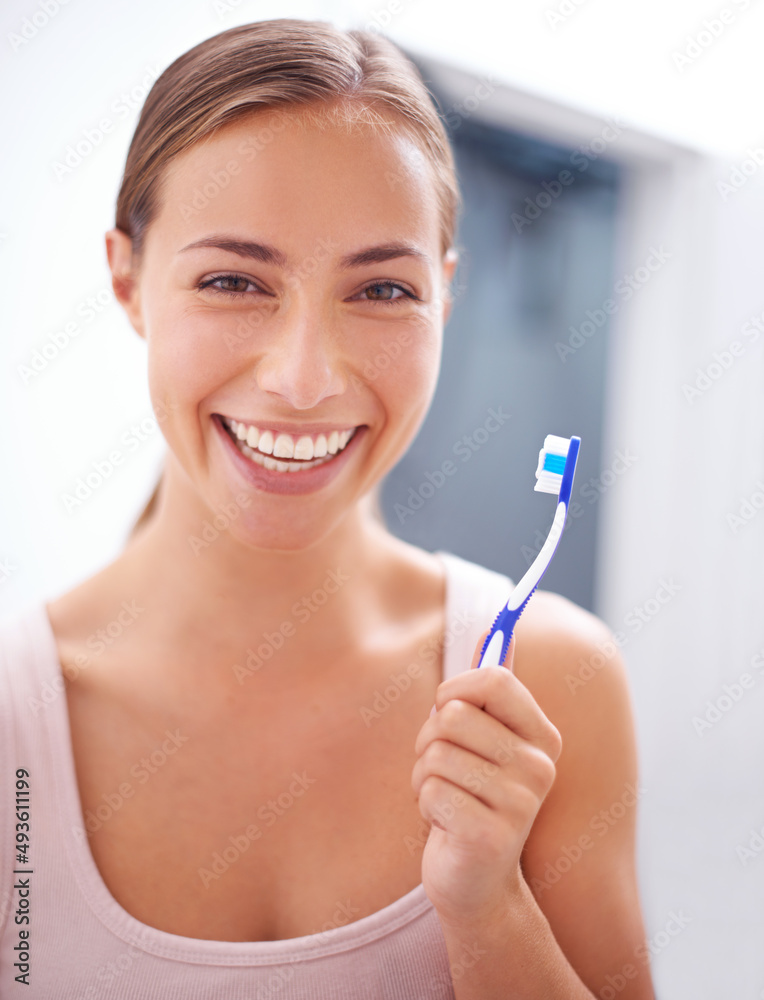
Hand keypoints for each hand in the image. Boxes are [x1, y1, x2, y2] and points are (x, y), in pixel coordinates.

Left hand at [411, 628, 562, 927]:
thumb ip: (490, 687)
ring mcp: (519, 803)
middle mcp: (539, 766)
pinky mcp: (490, 835)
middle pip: (453, 716)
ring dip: (424, 776)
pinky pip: (428, 790)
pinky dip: (424, 805)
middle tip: (446, 769)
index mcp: (542, 736)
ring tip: (447, 798)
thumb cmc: (472, 796)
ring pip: (435, 754)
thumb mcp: (484, 739)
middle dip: (430, 740)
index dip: (456, 689)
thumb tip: (495, 625)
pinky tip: (445, 825)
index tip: (450, 709)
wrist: (476, 882)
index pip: (495, 678)